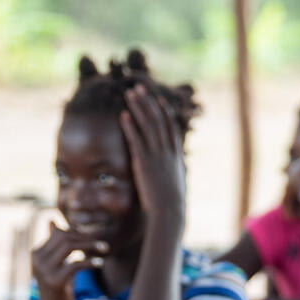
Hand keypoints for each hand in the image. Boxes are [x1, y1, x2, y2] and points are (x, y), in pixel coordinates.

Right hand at [31, 221, 107, 299]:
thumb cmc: (59, 291)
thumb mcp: (56, 265)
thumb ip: (55, 245)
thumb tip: (52, 220)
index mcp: (37, 253)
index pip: (59, 232)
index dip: (79, 232)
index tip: (95, 238)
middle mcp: (37, 259)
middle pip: (64, 236)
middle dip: (87, 237)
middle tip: (104, 244)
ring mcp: (44, 270)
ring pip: (69, 246)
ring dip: (90, 245)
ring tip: (106, 249)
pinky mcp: (55, 281)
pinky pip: (75, 263)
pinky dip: (90, 262)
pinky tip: (100, 263)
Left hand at [120, 85, 186, 217]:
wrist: (169, 211)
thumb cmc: (172, 202)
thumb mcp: (176, 183)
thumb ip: (172, 171)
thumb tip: (173, 168)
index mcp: (175, 155)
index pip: (170, 127)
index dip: (164, 111)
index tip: (157, 98)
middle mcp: (167, 151)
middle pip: (158, 120)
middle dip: (148, 102)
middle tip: (139, 88)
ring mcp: (156, 155)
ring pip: (148, 125)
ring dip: (138, 107)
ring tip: (130, 94)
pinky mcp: (144, 162)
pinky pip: (136, 139)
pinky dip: (130, 126)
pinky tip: (124, 114)